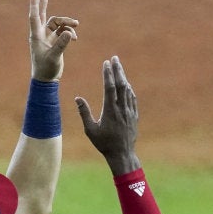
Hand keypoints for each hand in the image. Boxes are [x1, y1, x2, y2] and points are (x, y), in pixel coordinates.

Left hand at [29, 0, 78, 81]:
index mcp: (36, 35)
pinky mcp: (56, 41)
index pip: (34, 16)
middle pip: (43, 13)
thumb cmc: (45, 69)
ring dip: (67, 23)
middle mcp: (41, 33)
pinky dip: (70, 33)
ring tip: (76, 24)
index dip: (34, 4)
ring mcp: (49, 37)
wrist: (47, 79)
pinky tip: (74, 39)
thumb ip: (61, 44)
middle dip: (44, 0)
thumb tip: (69, 32)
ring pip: (59, 23)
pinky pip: (64, 31)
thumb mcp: (54, 57)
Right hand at [76, 56, 140, 175]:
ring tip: (119, 68)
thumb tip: (78, 98)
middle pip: (121, 85)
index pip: (110, 87)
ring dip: (123, 78)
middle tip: (115, 58)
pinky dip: (129, 89)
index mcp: (110, 110)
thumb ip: (84, 113)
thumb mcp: (90, 130)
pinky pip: (132, 99)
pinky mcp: (134, 116)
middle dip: (118, 70)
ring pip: (128, 90)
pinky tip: (126, 85)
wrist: (122, 154)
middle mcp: (122, 109)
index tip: (106, 63)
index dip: (108, 74)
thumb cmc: (104, 144)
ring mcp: (129, 112)